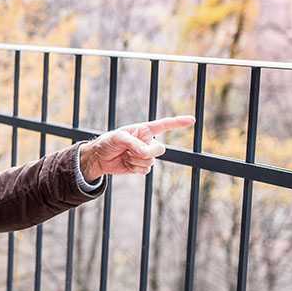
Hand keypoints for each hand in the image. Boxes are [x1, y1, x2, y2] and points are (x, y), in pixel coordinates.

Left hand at [80, 115, 195, 181]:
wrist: (99, 158)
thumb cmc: (108, 142)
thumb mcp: (118, 138)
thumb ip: (133, 143)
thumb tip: (146, 153)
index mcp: (144, 130)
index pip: (164, 125)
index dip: (178, 122)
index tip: (192, 120)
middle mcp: (148, 142)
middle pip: (160, 149)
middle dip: (146, 152)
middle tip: (131, 150)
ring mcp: (145, 155)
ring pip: (151, 161)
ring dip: (136, 160)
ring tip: (125, 155)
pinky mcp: (141, 166)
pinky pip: (146, 170)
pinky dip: (135, 168)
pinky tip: (127, 163)